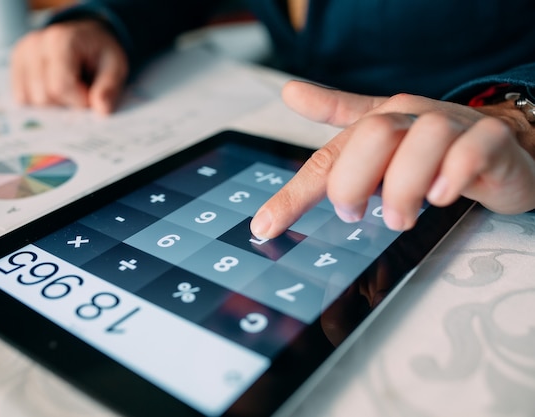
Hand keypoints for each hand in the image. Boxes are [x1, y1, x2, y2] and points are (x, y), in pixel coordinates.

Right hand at [11, 19, 128, 114]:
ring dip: (54, 104)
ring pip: (31, 101)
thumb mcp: (116, 66)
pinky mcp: (15, 67)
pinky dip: (42, 102)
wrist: (86, 39)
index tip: (93, 96)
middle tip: (82, 90)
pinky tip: (55, 89)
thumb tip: (101, 111)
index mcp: (60, 40)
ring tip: (69, 87)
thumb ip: (109, 88)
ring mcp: (21, 56)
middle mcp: (34, 45)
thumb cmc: (100, 53)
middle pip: (44, 97)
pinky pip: (22, 99)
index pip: (60, 86)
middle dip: (67, 103)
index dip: (79, 101)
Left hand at [250, 80, 534, 237]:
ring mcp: (453, 126)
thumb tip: (290, 92)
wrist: (498, 144)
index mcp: (379, 122)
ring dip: (406, 185)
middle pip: (373, 135)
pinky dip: (454, 173)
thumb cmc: (430, 149)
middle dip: (356, 181)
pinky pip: (472, 150)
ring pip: (425, 139)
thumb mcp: (380, 139)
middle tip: (355, 215)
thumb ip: (336, 123)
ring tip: (400, 217)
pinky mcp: (490, 141)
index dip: (295, 193)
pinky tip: (442, 196)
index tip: (266, 227)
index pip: (329, 157)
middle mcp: (412, 118)